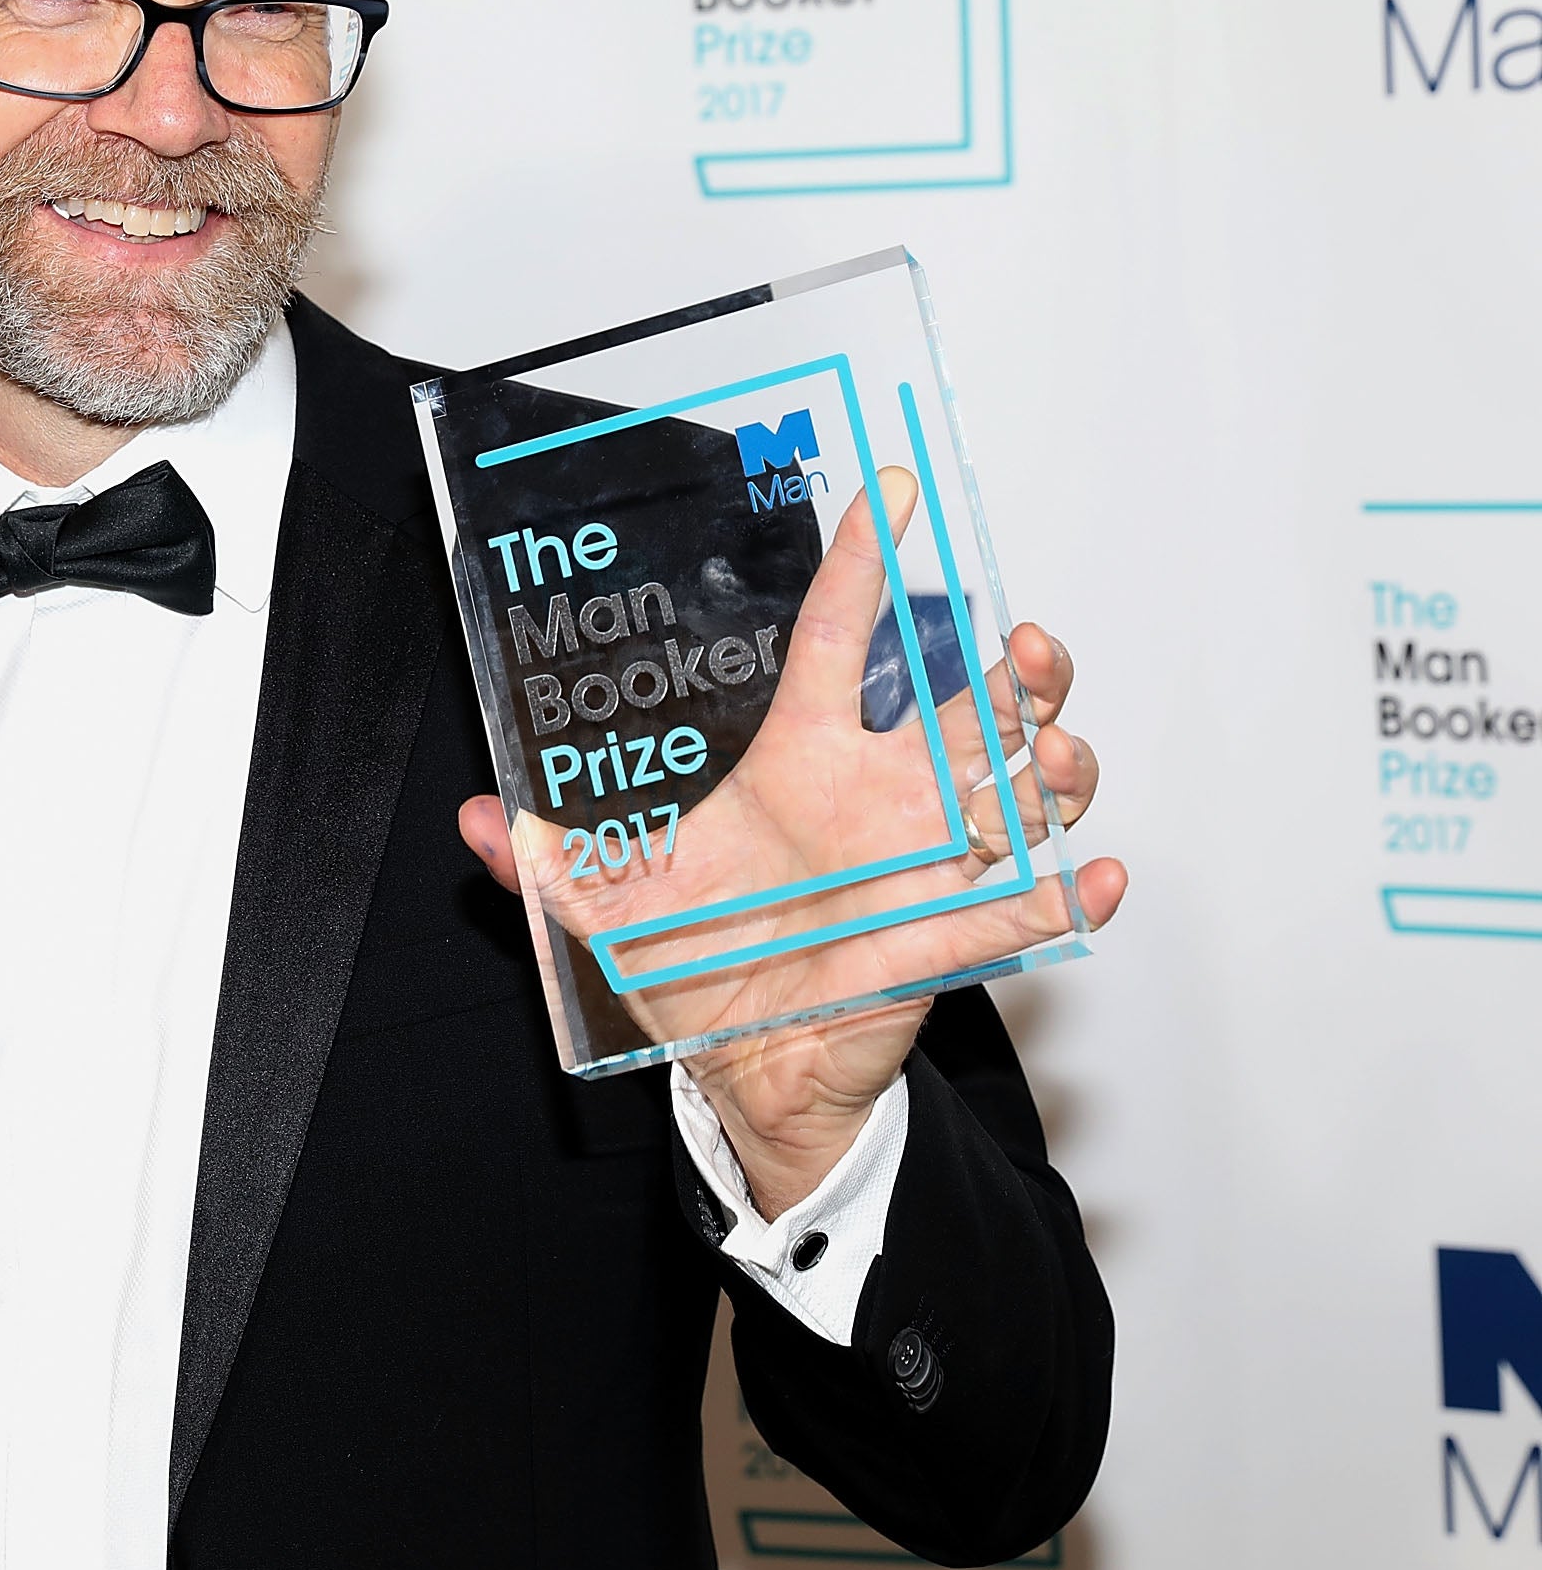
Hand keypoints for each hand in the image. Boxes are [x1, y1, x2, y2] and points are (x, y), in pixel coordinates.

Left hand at [456, 470, 1126, 1216]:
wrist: (744, 1075)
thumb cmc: (692, 971)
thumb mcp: (608, 912)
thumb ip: (547, 866)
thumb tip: (476, 823)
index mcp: (796, 765)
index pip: (836, 641)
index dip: (863, 565)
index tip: (890, 494)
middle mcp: (877, 798)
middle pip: (968, 706)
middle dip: (1012, 669)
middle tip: (1021, 644)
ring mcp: (928, 864)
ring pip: (1020, 788)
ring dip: (1055, 763)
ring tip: (1058, 756)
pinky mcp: (957, 937)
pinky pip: (1033, 908)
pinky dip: (1075, 891)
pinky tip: (1092, 874)